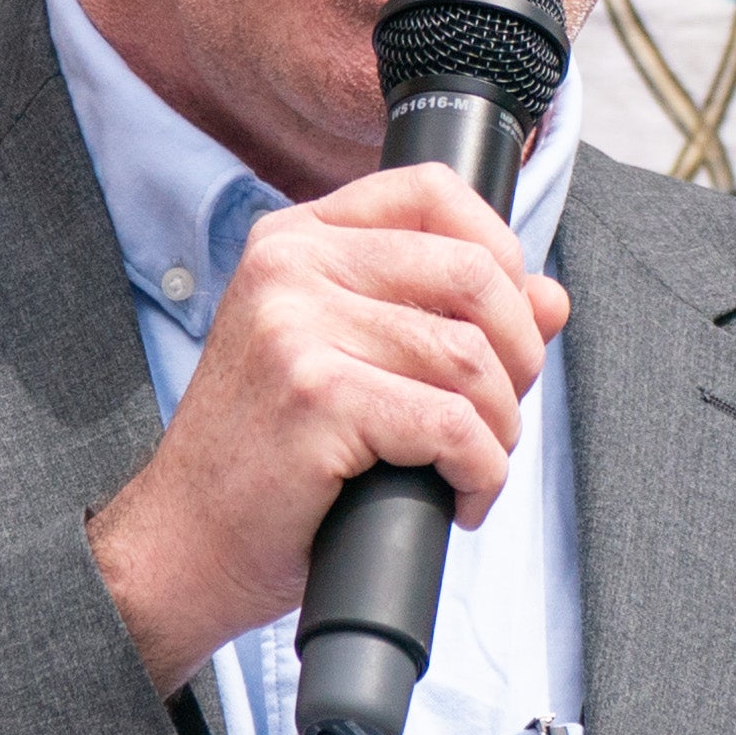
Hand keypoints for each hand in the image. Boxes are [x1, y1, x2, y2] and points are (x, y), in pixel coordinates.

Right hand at [86, 165, 568, 684]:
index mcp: (296, 238)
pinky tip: (458, 499)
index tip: (509, 325)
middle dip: (518, 354)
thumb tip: (551, 297)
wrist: (184, 543)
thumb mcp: (347, 358)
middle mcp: (291, 265)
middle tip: (498, 416)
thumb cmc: (268, 458)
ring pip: (470, 358)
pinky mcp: (315, 395)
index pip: (434, 191)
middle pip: (471, 273)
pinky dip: (479, 472)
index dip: (501, 253)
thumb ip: (441, 315)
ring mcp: (297, 326)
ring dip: (498, 428)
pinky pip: (451, 425)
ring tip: (471, 466)